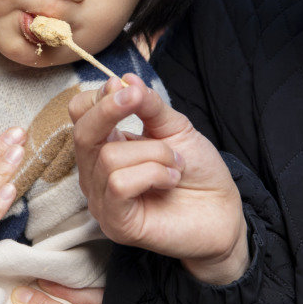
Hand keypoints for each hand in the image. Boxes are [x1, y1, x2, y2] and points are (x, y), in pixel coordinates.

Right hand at [70, 75, 248, 283]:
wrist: (223, 212)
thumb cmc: (198, 171)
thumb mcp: (175, 128)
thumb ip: (149, 105)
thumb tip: (124, 79)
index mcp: (106, 146)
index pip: (79, 115)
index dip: (99, 98)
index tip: (131, 92)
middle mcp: (96, 173)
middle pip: (82, 134)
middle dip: (110, 111)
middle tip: (139, 101)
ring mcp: (102, 201)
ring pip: (109, 158)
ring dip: (154, 153)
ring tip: (176, 165)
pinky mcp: (115, 223)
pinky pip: (119, 185)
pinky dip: (152, 174)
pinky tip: (170, 181)